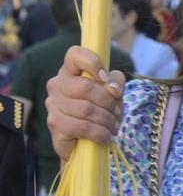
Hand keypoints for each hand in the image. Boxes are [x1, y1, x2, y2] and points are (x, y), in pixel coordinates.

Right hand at [46, 46, 125, 162]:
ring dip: (107, 120)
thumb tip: (112, 87)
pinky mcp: (54, 124)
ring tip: (114, 126)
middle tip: (118, 112)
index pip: (75, 54)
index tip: (106, 77)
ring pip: (86, 109)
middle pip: (85, 86)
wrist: (86, 142)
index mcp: (70, 72)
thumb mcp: (113, 94)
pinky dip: (100, 133)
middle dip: (108, 101)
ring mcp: (52, 104)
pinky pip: (82, 127)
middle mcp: (57, 85)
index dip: (93, 62)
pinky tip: (106, 136)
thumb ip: (116, 82)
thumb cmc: (100, 111)